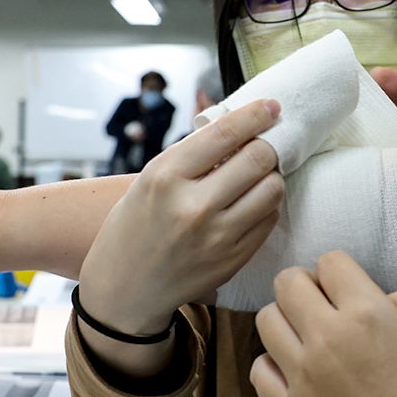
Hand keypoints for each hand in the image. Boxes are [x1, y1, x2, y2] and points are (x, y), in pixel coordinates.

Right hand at [77, 99, 285, 334]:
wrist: (123, 290)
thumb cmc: (135, 226)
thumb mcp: (149, 180)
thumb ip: (192, 155)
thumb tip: (241, 127)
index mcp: (165, 176)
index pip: (225, 133)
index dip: (256, 114)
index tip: (272, 106)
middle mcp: (192, 206)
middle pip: (259, 158)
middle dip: (268, 145)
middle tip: (265, 144)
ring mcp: (216, 237)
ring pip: (273, 188)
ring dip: (272, 175)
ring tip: (258, 175)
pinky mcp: (233, 259)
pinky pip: (269, 219)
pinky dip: (267, 204)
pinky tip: (252, 202)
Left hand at [251, 251, 396, 396]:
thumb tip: (385, 297)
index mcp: (367, 314)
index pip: (330, 261)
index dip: (340, 269)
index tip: (349, 287)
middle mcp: (326, 337)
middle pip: (287, 282)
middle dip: (305, 284)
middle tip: (323, 302)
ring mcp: (302, 374)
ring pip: (265, 321)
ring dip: (285, 319)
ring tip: (307, 334)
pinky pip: (258, 370)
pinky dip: (271, 363)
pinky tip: (295, 368)